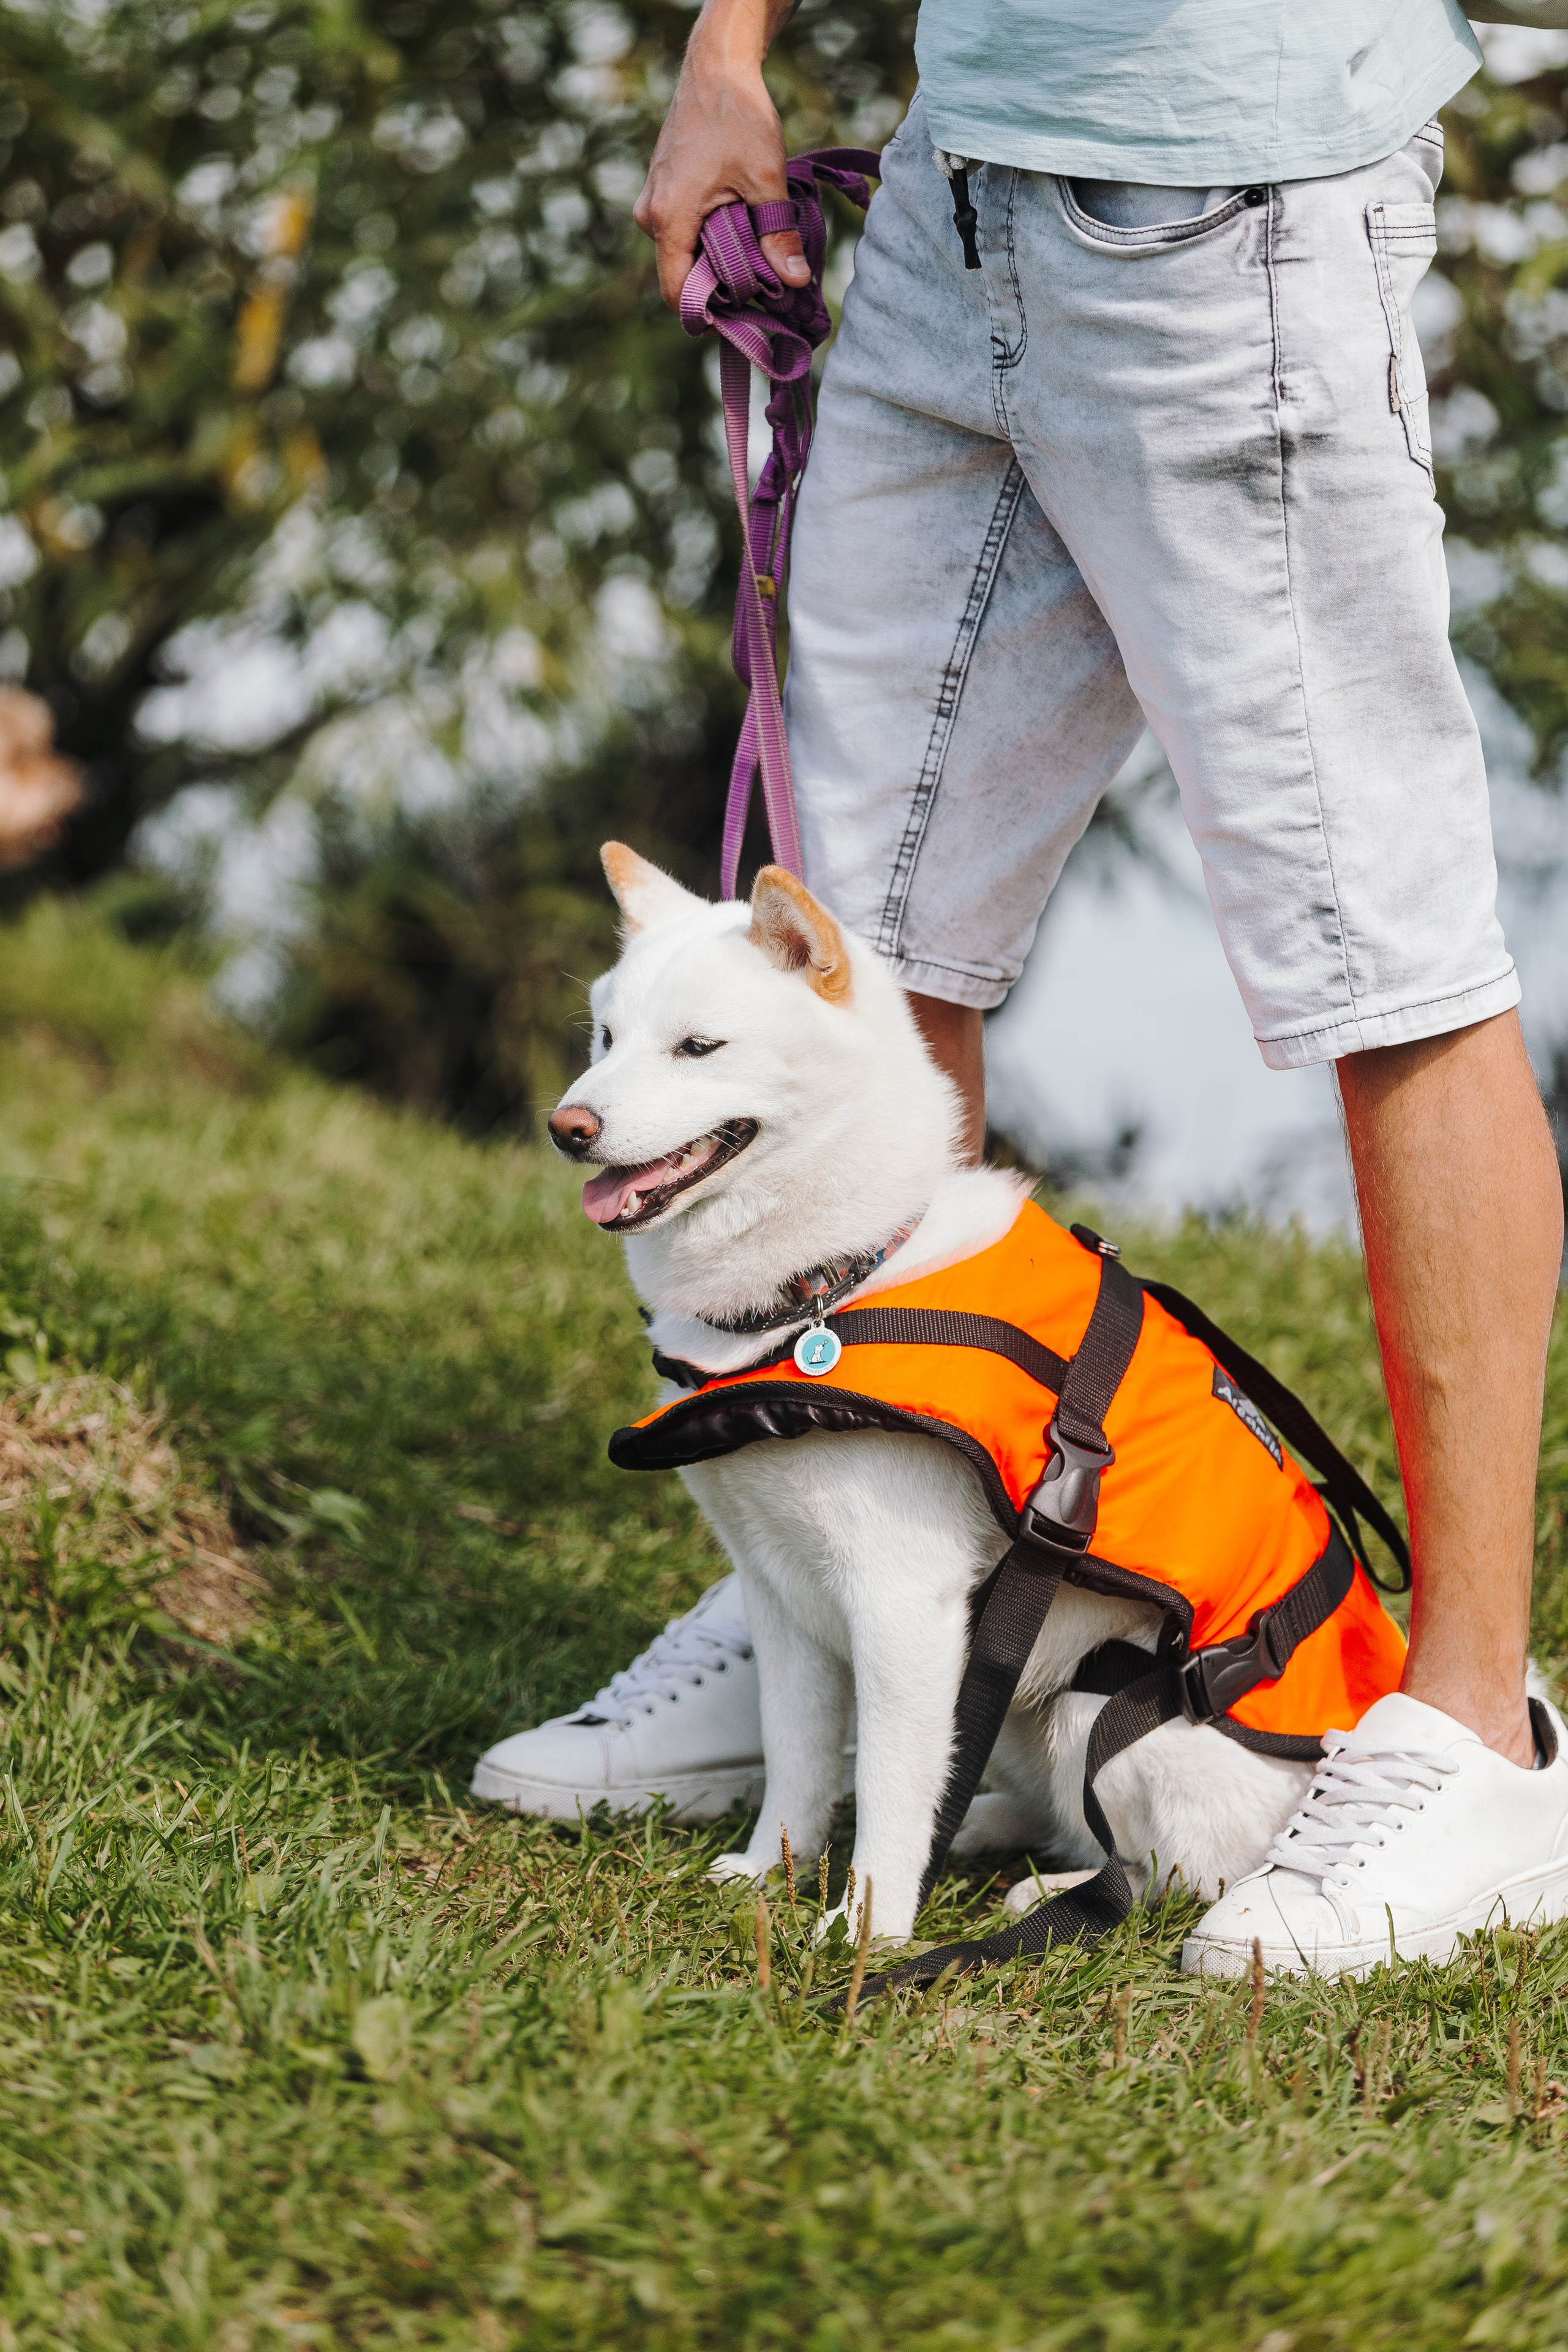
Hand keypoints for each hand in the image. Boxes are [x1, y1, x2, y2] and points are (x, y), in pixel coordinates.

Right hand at [633, 6, 808, 308]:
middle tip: (763, 285)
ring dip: (717, 261)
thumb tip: (796, 281)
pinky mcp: (662, 191)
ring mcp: (652, 202)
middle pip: (682, 276)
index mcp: (669, 218)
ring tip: (755, 252)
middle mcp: (650, 215)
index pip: (676, 292)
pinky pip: (682, 232)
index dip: (708, 315)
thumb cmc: (738, 115)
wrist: (716, 67)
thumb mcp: (766, 178)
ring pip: (683, 254)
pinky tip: (739, 229)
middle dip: (720, 287)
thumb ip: (777, 233)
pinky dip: (709, 239)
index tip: (742, 320)